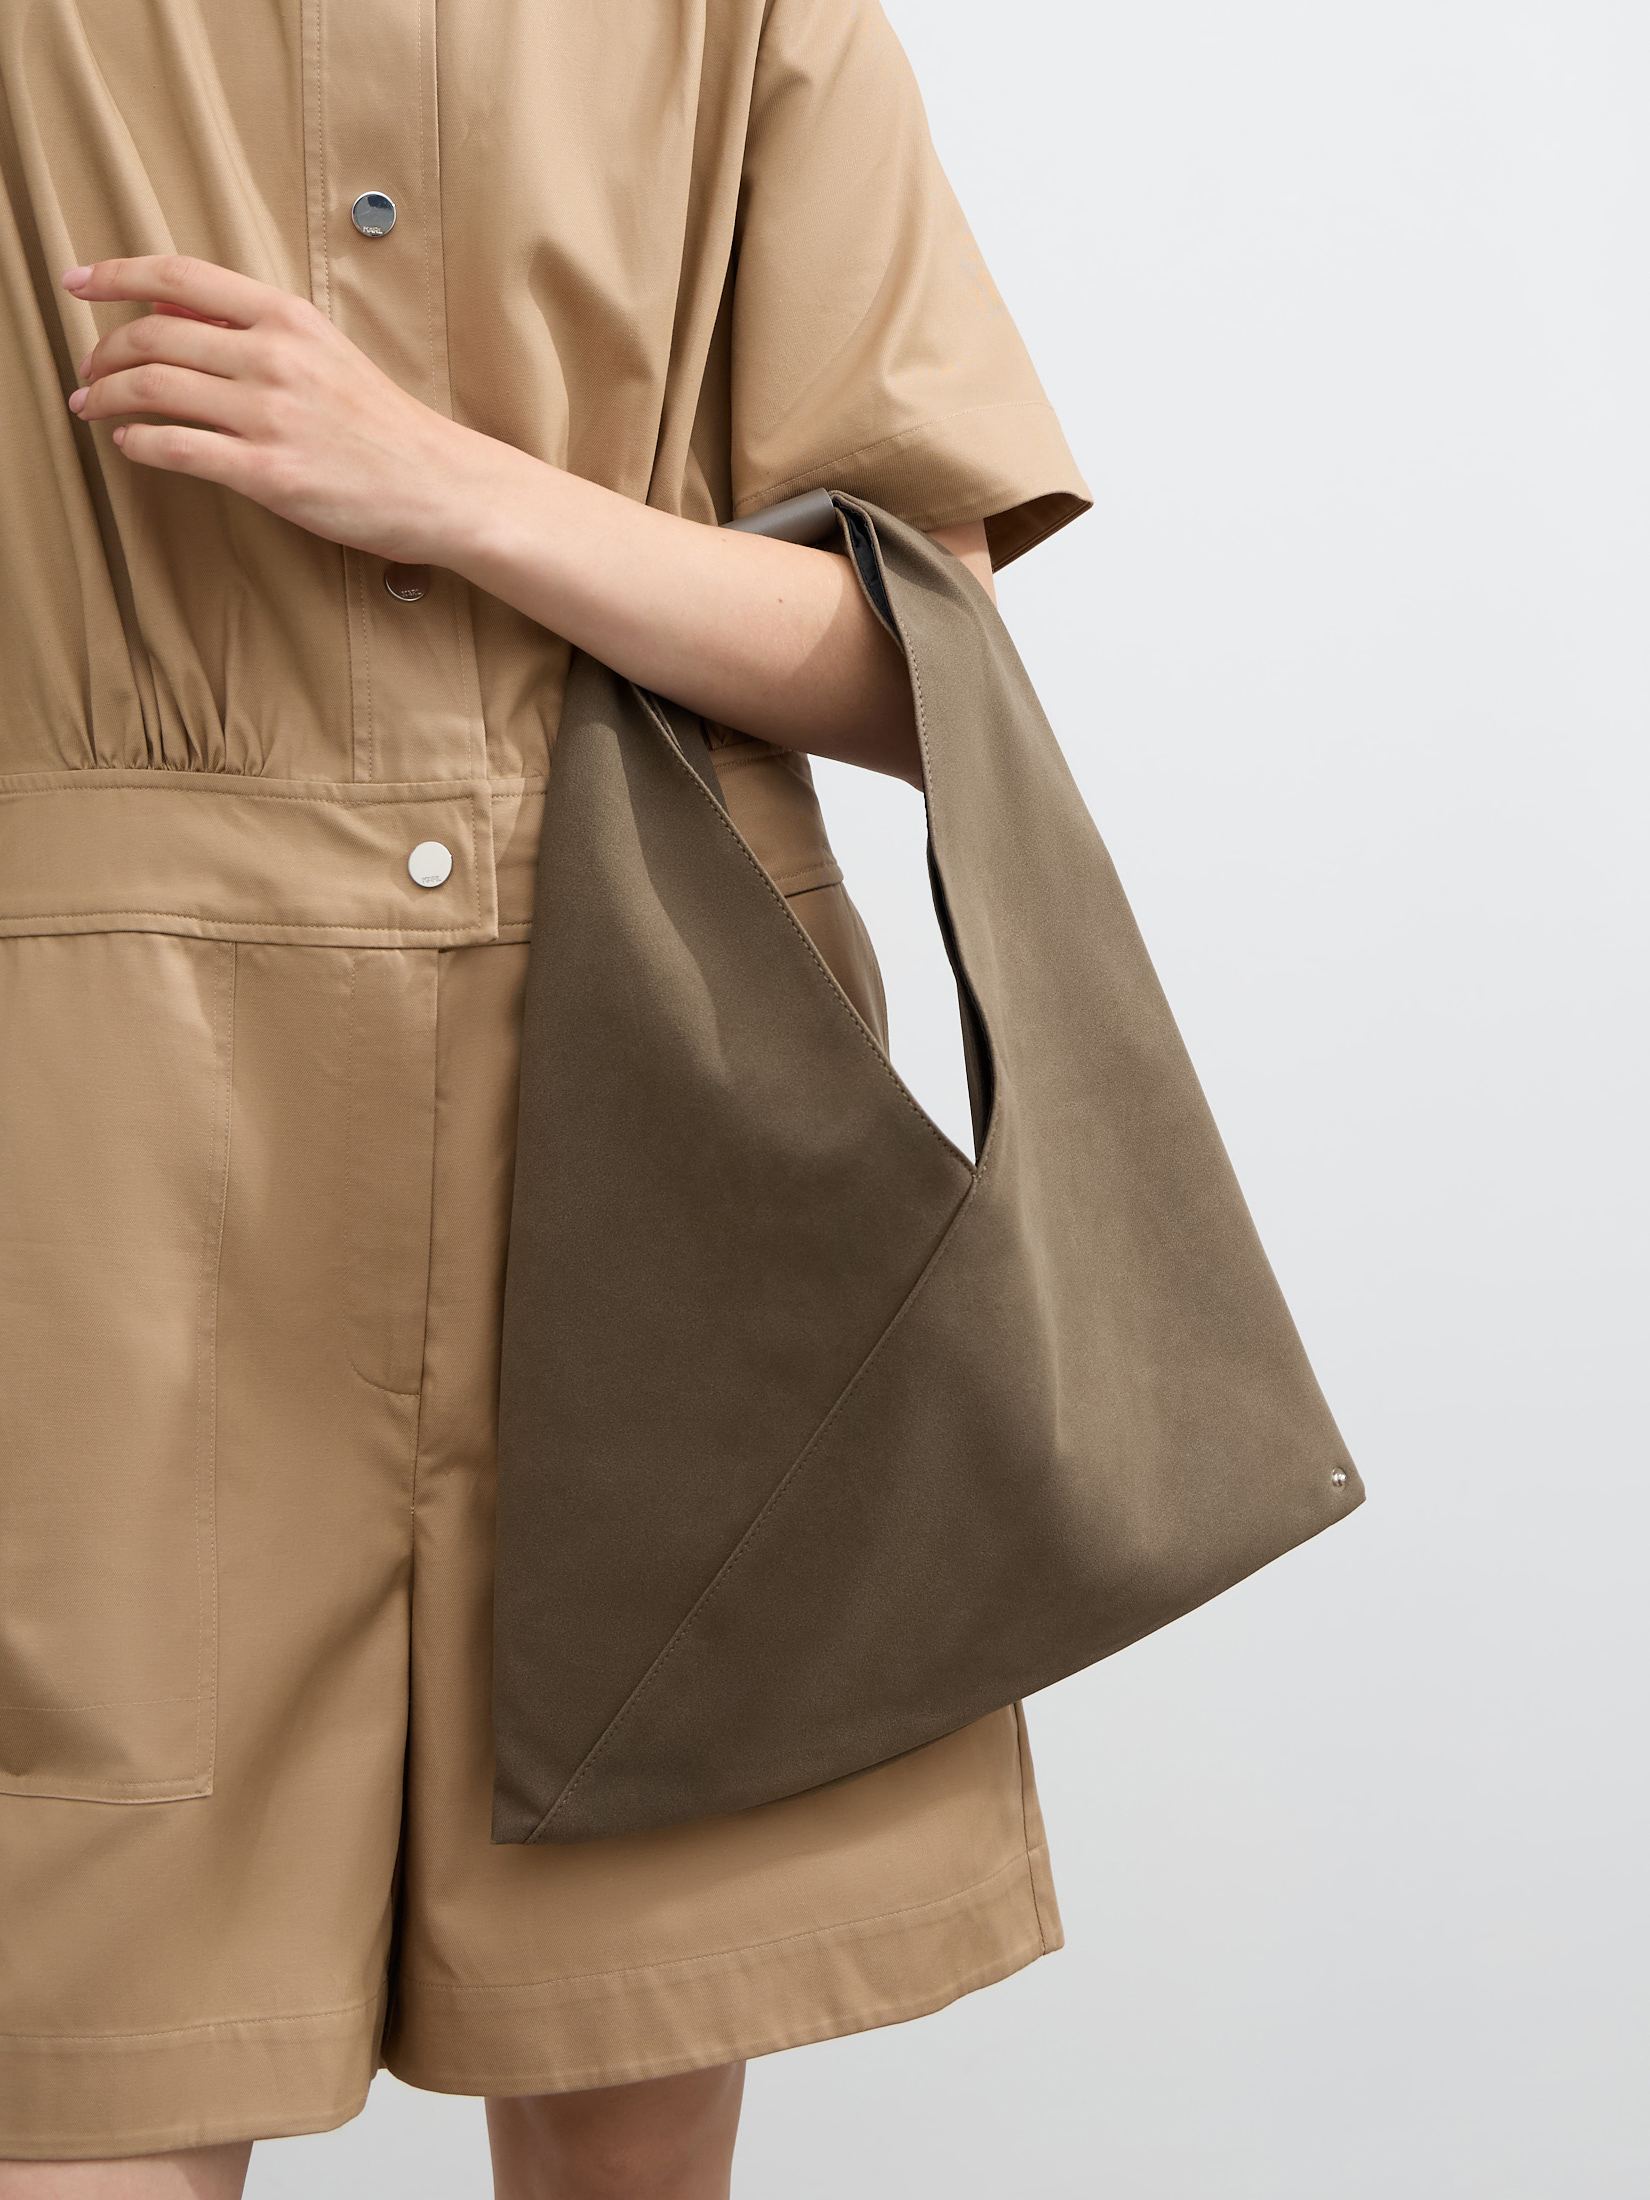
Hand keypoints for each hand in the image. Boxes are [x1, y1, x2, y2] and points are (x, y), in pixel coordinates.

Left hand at [63, 255, 486, 560]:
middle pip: (151, 335)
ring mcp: (270, 416)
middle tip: (88, 372)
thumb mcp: (323, 353)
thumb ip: (251, 330)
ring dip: (106, 398)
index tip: (77, 281)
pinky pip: (176, 449)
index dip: (115, 274)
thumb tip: (170, 311)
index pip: (178, 277)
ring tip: (93, 408)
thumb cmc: (384, 425)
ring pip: (152, 389)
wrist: (440, 483)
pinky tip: (131, 445)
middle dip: (102, 353)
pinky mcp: (269, 473)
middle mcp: (274, 358)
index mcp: (287, 318)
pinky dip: (139, 444)